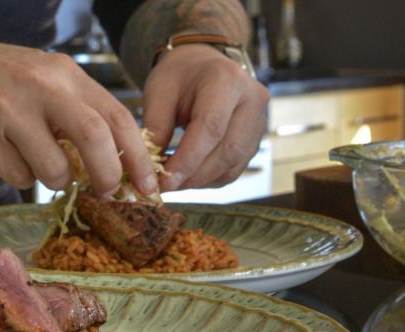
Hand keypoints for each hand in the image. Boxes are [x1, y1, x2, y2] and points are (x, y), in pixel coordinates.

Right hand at [0, 26, 158, 196]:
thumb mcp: (42, 78)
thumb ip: (75, 111)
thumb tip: (113, 159)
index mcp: (64, 74)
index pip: (117, 116)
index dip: (138, 157)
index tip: (147, 185)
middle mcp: (42, 88)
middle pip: (95, 139)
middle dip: (108, 176)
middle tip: (106, 193)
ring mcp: (9, 110)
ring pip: (54, 168)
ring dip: (56, 181)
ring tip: (42, 169)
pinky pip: (16, 176)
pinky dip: (20, 179)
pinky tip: (7, 159)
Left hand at [141, 44, 269, 190]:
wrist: (204, 64)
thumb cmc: (178, 75)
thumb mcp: (159, 91)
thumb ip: (156, 128)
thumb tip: (151, 170)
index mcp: (227, 80)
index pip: (211, 128)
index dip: (188, 160)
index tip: (165, 181)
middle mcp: (252, 100)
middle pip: (228, 150)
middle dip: (194, 175)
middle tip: (166, 187)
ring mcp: (259, 121)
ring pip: (234, 163)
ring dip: (201, 181)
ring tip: (173, 184)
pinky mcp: (255, 139)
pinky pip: (235, 168)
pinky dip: (210, 179)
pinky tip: (188, 178)